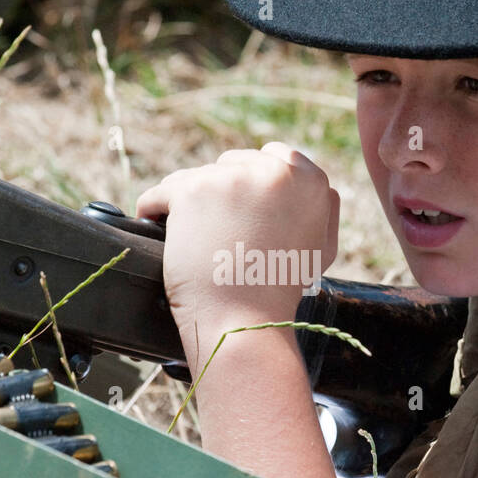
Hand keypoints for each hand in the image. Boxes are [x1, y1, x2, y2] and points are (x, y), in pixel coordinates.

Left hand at [135, 142, 339, 364]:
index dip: (252, 183)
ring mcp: (232, 178)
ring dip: (189, 204)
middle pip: (232, 164)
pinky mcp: (193, 190)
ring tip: (191, 238)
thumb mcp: (322, 247)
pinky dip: (153, 208)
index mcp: (310, 180)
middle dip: (220, 192)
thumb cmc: (278, 293)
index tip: (240, 209)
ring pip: (195, 177)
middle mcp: (274, 171)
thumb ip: (323, 207)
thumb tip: (312, 183)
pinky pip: (161, 192)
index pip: (274, 155)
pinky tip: (156, 225)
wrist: (245, 322)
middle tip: (216, 233)